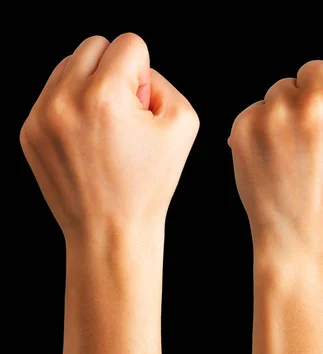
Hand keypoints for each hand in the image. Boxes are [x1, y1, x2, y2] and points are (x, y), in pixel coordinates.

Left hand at [20, 33, 198, 239]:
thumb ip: (163, 83)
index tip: (142, 106)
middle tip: (125, 111)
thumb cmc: (150, 183)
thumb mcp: (183, 125)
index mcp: (105, 97)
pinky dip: (73, 105)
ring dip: (91, 83)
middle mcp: (66, 100)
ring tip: (106, 124)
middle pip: (94, 45)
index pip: (129, 43)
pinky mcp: (29, 131)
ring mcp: (41, 116)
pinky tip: (88, 138)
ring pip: (69, 65)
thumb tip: (135, 73)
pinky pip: (53, 93)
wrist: (111, 230)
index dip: (146, 72)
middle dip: (116, 70)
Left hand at [228, 54, 322, 247]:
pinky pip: (257, 107)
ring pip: (282, 87)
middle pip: (313, 68)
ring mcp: (277, 115)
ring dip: (288, 110)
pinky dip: (264, 126)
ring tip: (296, 148)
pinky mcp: (245, 127)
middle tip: (316, 133)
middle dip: (315, 94)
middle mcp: (316, 103)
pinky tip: (276, 154)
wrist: (303, 231)